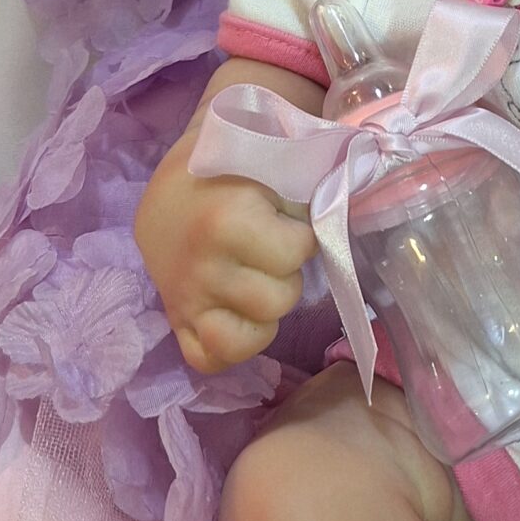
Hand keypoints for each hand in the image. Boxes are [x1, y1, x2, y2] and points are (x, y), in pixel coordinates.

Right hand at [134, 62, 321, 371]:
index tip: (285, 219)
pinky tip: (241, 319)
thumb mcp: (274, 161)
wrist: (172, 185)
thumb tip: (346, 211)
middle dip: (285, 275)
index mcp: (226, 222)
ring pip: (246, 338)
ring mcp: (186, 298)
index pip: (297, 252)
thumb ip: (310, 189)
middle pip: (277, 300)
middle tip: (268, 250)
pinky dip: (230, 349)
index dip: (301, 237)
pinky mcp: (175, 319)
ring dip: (264, 312)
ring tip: (257, 280)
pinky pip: (206, 358)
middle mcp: (202, 267)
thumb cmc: (236, 169)